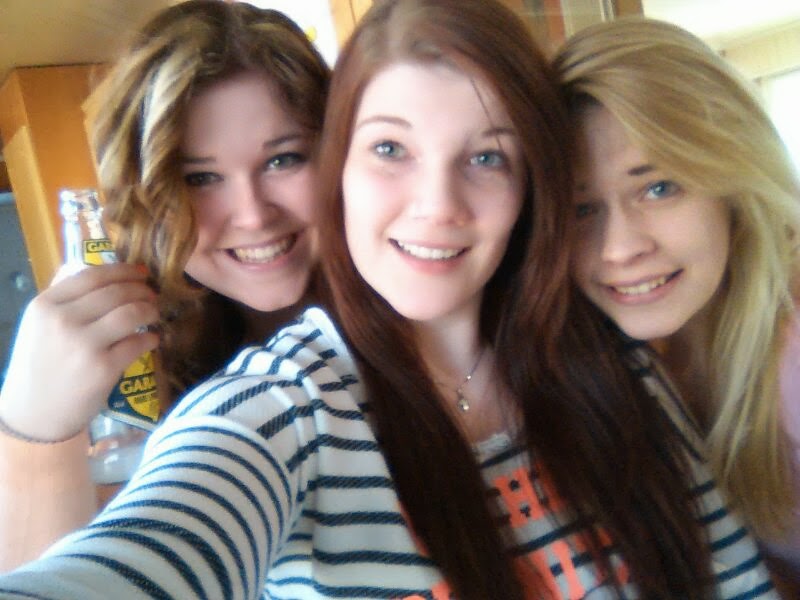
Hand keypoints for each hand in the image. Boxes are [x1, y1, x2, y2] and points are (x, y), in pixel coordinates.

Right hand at [0, 263, 158, 440]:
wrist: (35, 414)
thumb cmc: (41, 365)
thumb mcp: (38, 325)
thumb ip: (63, 297)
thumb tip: (93, 267)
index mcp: (45, 305)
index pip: (92, 276)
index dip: (123, 271)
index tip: (141, 272)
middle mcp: (63, 321)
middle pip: (116, 293)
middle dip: (142, 290)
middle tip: (152, 294)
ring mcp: (84, 345)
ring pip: (131, 313)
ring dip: (150, 310)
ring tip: (154, 314)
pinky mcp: (104, 368)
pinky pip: (138, 343)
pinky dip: (151, 339)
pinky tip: (153, 339)